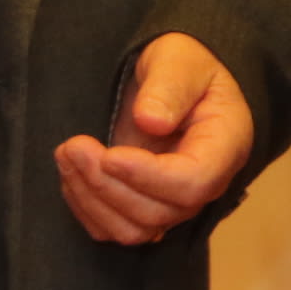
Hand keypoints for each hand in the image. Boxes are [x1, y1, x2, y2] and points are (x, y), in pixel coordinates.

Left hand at [55, 33, 252, 244]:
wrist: (172, 78)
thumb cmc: (182, 64)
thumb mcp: (179, 59)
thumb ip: (169, 86)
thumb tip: (151, 121)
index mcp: (223, 145)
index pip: (193, 182)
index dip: (149, 177)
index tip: (110, 155)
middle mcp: (204, 183)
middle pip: (158, 212)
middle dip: (107, 185)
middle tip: (74, 146)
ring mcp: (173, 201)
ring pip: (133, 230)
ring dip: (91, 199)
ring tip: (67, 155)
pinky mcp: (145, 206)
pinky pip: (114, 228)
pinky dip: (86, 208)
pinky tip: (72, 174)